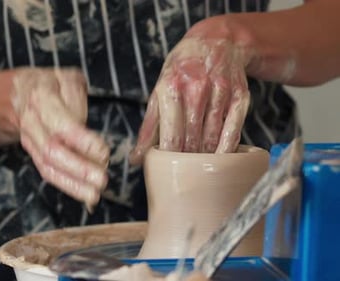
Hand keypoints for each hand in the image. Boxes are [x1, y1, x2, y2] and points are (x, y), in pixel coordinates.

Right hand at [7, 68, 109, 207]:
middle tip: (102, 179)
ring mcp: (30, 140)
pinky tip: (86, 194)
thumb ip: (76, 99)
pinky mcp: (33, 153)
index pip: (61, 125)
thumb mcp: (66, 79)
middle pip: (52, 151)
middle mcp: (31, 122)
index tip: (103, 152)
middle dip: (79, 169)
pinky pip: (48, 172)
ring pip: (48, 166)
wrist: (17, 93)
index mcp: (42, 98)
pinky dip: (68, 186)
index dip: (82, 142)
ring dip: (73, 184)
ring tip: (95, 195)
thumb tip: (84, 127)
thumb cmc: (50, 84)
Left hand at [130, 31, 251, 162]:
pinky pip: (234, 129)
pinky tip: (219, 157)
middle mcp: (197, 88)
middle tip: (183, 172)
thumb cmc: (182, 69)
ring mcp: (221, 92)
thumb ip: (148, 127)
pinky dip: (226, 148)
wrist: (216, 40)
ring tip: (198, 167)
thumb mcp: (159, 90)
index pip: (171, 134)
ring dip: (205, 156)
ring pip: (212, 137)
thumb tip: (135, 158)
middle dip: (187, 159)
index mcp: (172, 87)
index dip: (170, 157)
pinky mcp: (240, 96)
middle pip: (192, 139)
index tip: (167, 170)